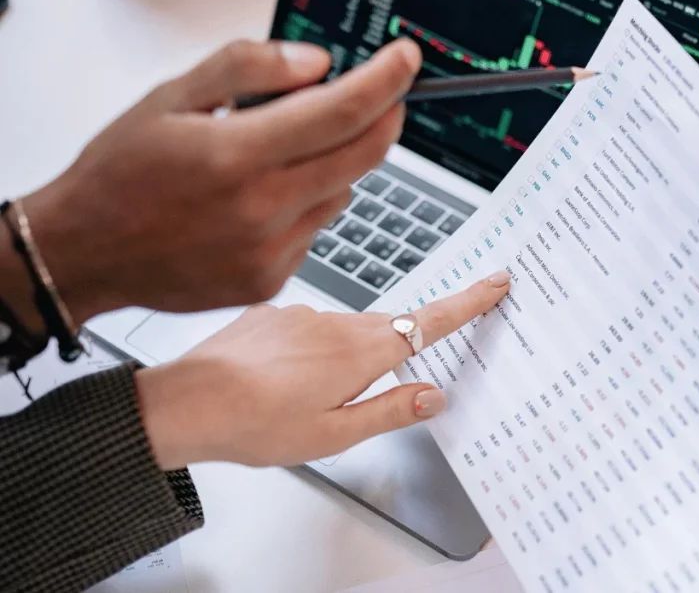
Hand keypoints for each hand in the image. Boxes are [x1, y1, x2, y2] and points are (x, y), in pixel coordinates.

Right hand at [9, 38, 421, 326]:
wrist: (85, 252)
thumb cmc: (121, 173)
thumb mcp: (170, 96)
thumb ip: (247, 67)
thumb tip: (318, 64)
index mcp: (234, 156)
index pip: (341, 112)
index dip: (385, 81)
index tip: (405, 60)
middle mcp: (259, 209)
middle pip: (363, 157)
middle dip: (384, 120)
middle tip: (383, 98)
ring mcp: (269, 252)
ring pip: (343, 194)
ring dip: (336, 165)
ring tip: (281, 157)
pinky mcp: (270, 280)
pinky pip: (316, 230)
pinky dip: (307, 205)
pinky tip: (261, 201)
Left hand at [135, 272, 511, 469]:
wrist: (186, 403)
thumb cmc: (255, 425)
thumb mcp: (334, 434)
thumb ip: (390, 411)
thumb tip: (433, 396)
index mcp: (358, 352)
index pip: (428, 322)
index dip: (467, 302)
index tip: (495, 282)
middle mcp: (335, 322)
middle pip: (387, 328)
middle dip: (390, 351)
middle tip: (363, 390)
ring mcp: (303, 313)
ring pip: (345, 328)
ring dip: (344, 354)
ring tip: (306, 398)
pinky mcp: (275, 312)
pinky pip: (310, 325)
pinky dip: (310, 348)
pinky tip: (282, 377)